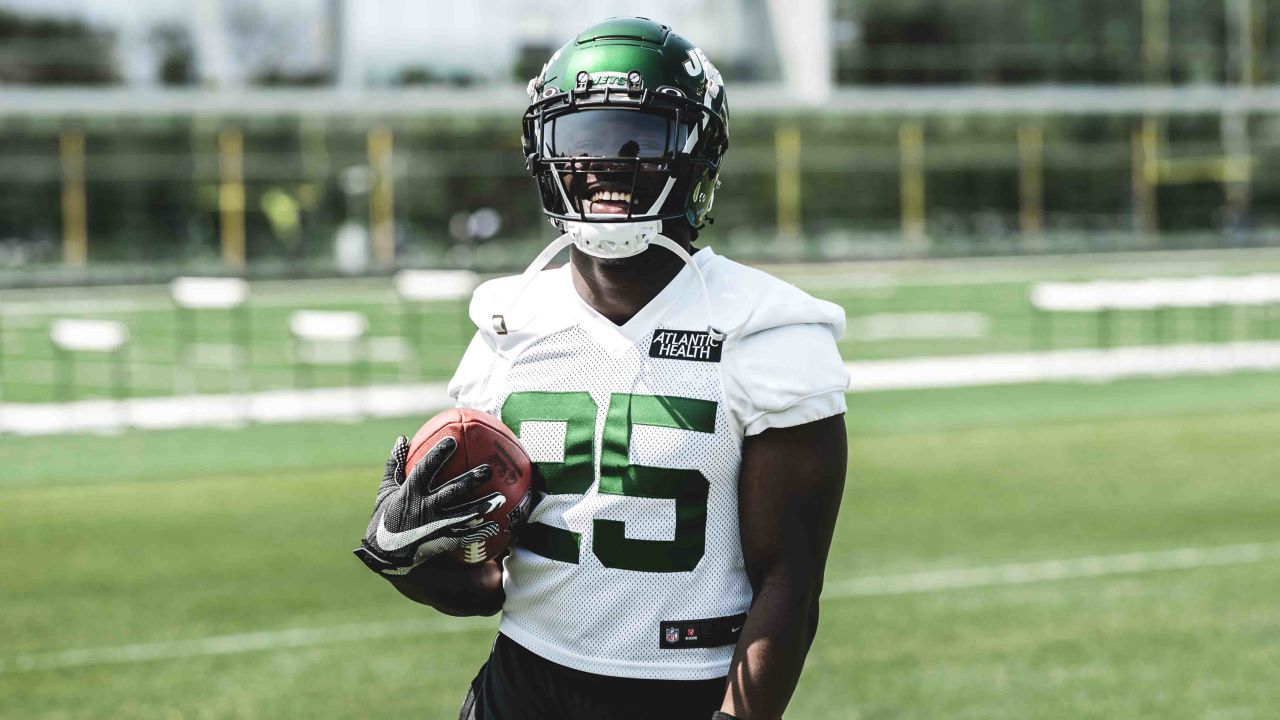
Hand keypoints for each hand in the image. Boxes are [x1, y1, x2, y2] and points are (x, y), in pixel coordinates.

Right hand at [354, 435, 503, 575]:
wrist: (382, 554)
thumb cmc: (384, 516)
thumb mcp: (385, 490)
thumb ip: (395, 464)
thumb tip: (402, 438)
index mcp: (408, 493)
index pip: (424, 470)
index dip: (437, 455)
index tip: (452, 441)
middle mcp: (422, 509)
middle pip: (450, 492)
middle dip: (470, 480)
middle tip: (488, 470)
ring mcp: (432, 527)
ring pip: (461, 516)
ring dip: (481, 507)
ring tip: (501, 499)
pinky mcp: (438, 543)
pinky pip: (461, 538)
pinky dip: (478, 533)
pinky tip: (494, 527)